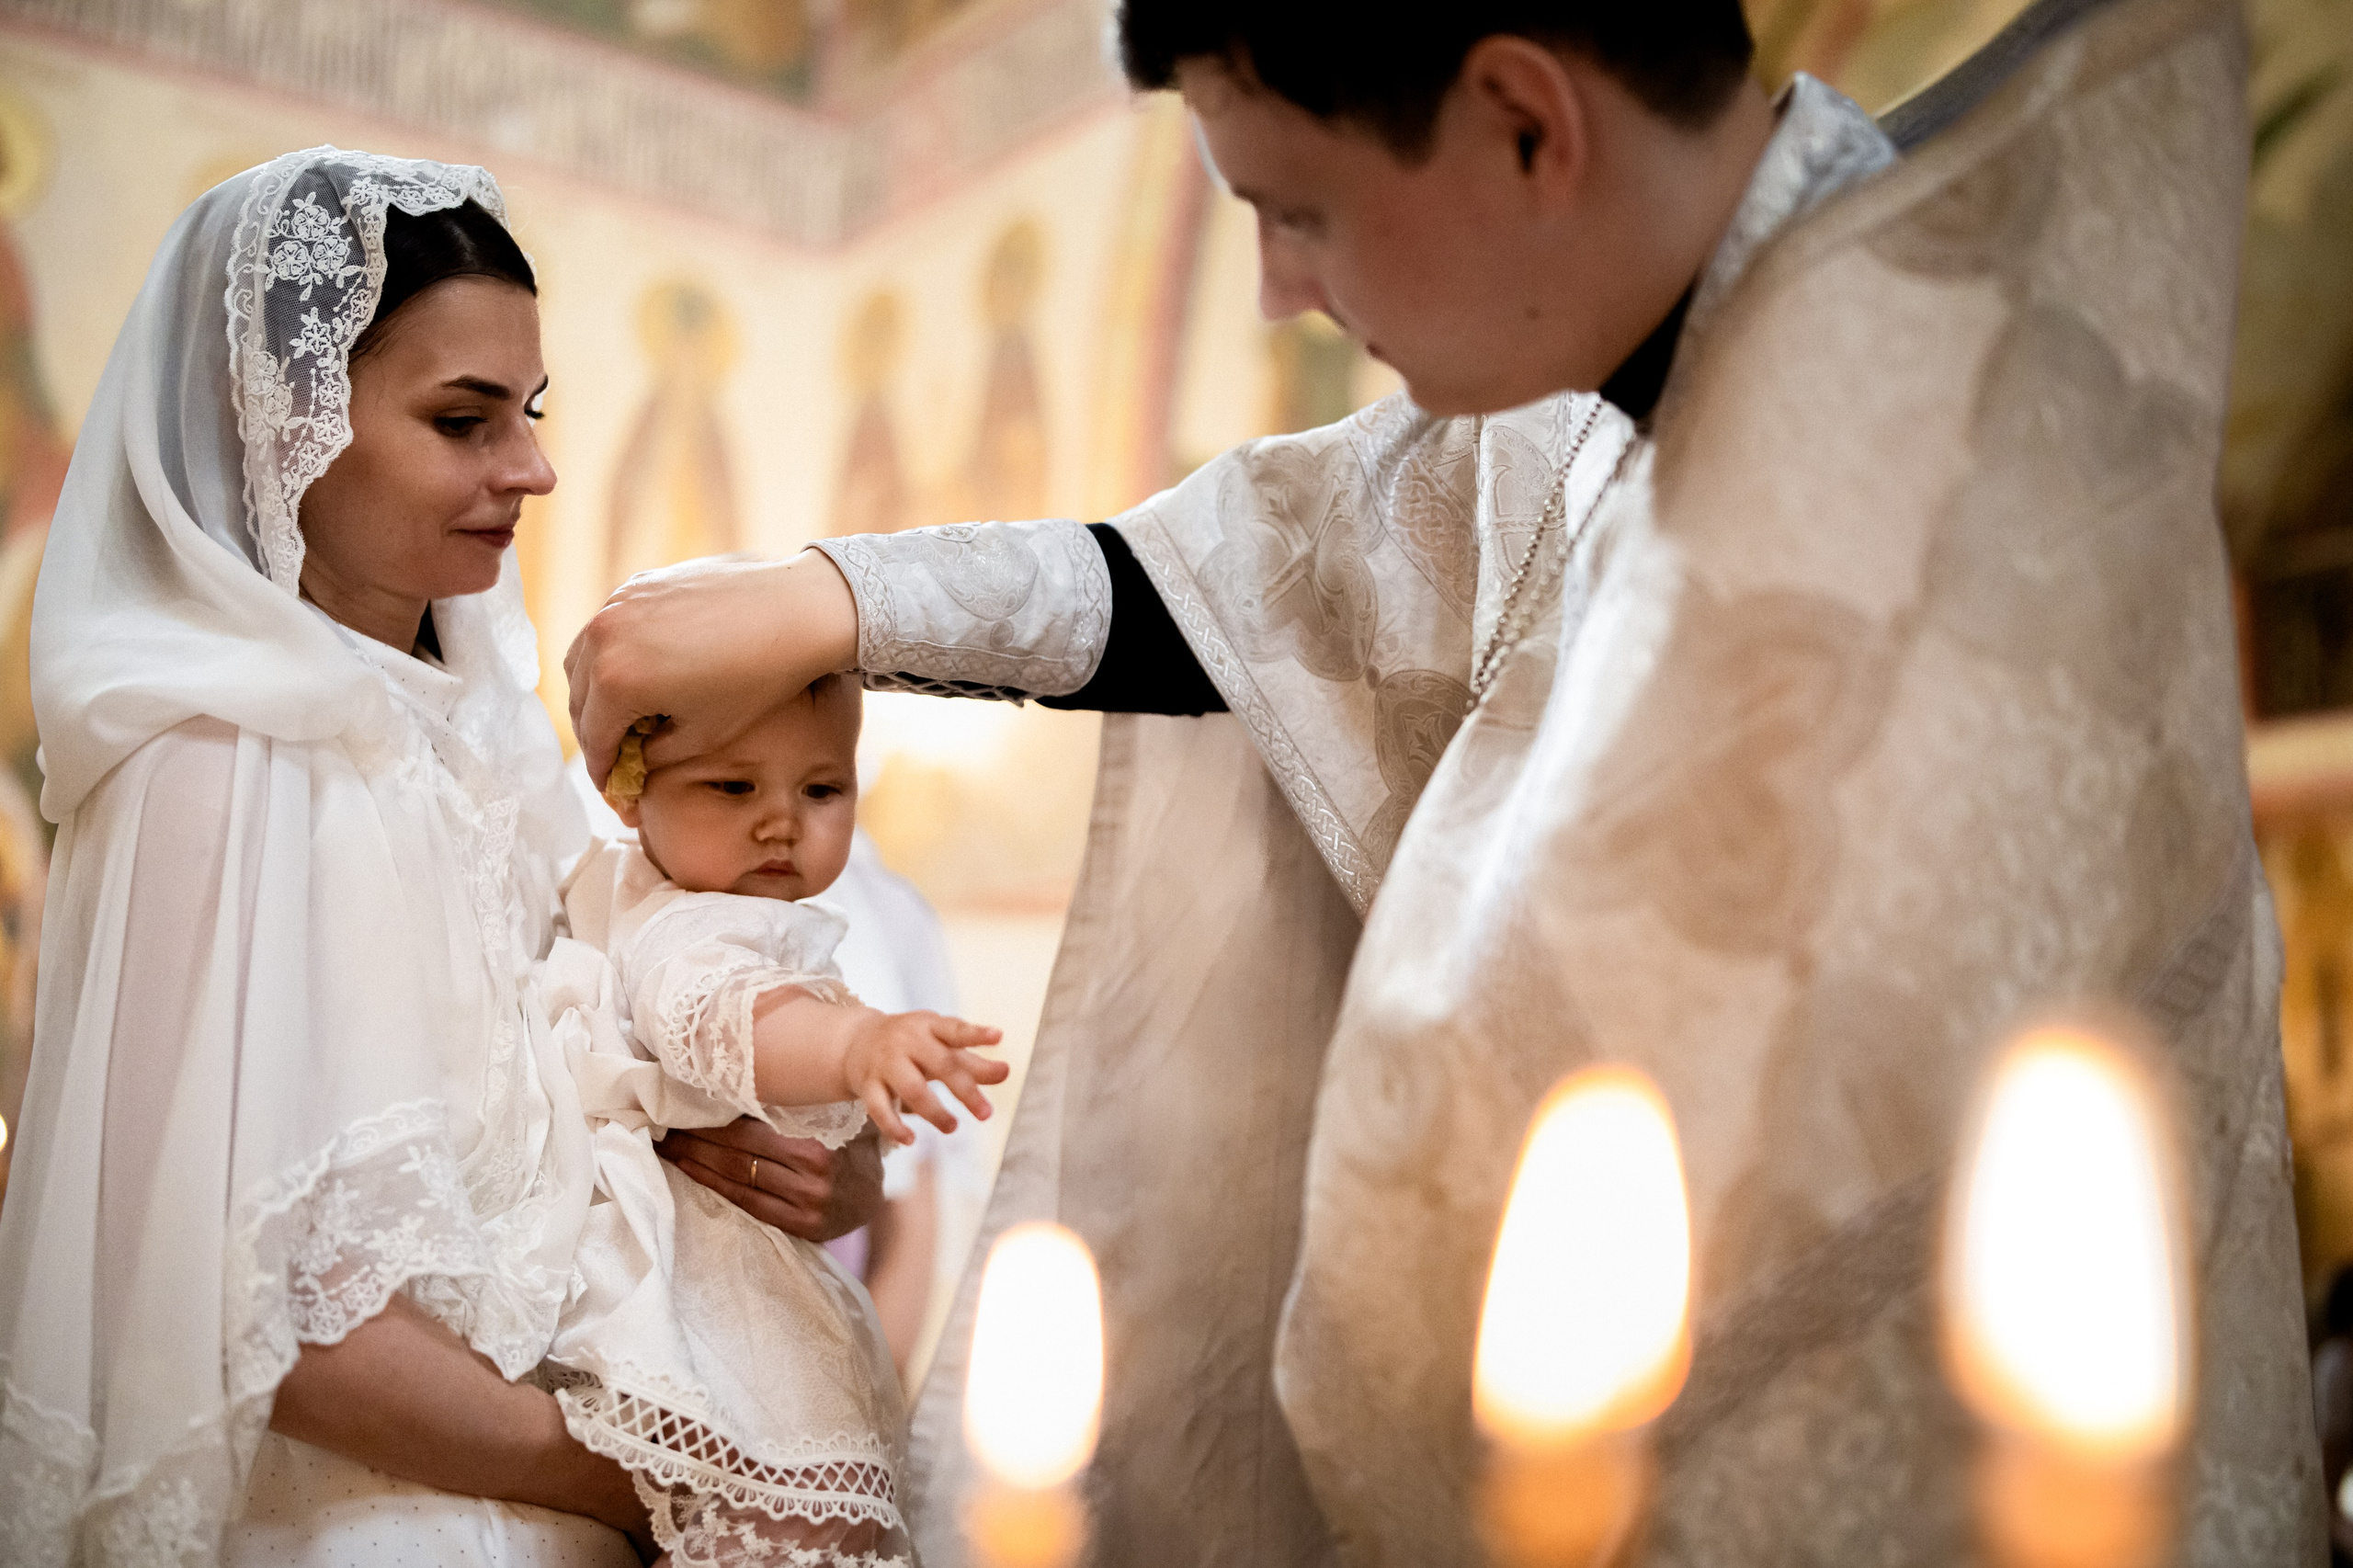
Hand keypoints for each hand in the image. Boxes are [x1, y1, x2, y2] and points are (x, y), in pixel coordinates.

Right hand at [563, 551, 858, 790]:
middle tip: (618, 759)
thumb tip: (631, 763)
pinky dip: (612, 656)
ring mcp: (618, 604)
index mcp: (615, 680)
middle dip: (595, 734)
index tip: (614, 789)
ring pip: (583, 660)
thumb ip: (653, 756)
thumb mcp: (702, 735)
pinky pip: (607, 629)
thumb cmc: (756, 679)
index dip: (603, 772)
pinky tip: (641, 673)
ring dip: (595, 692)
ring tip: (625, 716)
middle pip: (580, 700)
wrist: (797, 612)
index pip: (594, 738)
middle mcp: (603, 637)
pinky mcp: (638, 584)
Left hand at [655, 1119, 885, 1241]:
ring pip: (737, 1182)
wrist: (876, 1191)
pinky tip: (693, 1174)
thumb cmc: (849, 1142)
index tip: (678, 1109)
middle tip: (659, 1127)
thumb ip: (798, 1105)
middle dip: (694, 1142)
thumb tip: (744, 1074)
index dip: (709, 1123)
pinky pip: (749, 1205)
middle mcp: (811, 1179)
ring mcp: (806, 1207)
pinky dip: (716, 1188)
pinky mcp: (802, 1228)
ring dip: (696, 1165)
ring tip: (668, 1149)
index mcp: (818, 1146)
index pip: (749, 1133)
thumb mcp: (833, 1114)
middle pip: (737, 1157)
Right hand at [840, 1010, 1007, 1144]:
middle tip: (986, 1114)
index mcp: (929, 1026)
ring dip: (934, 1112)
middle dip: (965, 1090)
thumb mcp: (940, 1044)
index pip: (955, 1029)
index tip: (999, 1036)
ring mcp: (886, 1062)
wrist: (857, 1041)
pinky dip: (894, 1127)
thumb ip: (971, 1061)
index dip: (976, 1034)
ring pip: (912, 1089)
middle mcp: (907, 1041)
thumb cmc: (912, 1043)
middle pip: (940, 1065)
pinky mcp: (868, 1085)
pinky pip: (879, 1109)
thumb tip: (1006, 1073)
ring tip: (953, 1127)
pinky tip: (910, 1140)